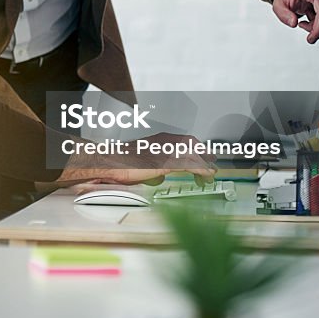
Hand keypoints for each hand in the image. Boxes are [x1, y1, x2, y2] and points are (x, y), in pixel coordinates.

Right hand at [56, 132, 215, 185]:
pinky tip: (206, 177)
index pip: (184, 141)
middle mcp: (164, 141)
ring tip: (210, 176)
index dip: (195, 150)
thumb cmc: (118, 164)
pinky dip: (202, 171)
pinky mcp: (165, 162)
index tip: (202, 159)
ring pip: (195, 154)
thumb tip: (159, 176)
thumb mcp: (140, 164)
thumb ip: (152, 168)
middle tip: (210, 167)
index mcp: (158, 140)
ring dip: (205, 165)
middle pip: (193, 145)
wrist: (108, 161)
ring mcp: (166, 150)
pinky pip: (191, 165)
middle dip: (204, 155)